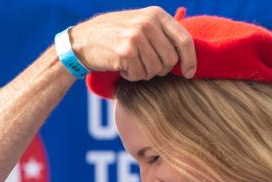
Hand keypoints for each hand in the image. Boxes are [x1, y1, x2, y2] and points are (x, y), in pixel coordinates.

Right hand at [69, 7, 195, 79]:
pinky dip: (131, 76)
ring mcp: (137, 36)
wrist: (81, 41)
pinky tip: (121, 66)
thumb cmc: (114, 35)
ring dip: (143, 73)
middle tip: (145, 66)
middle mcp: (148, 23)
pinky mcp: (126, 52)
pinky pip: (139, 75)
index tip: (189, 73)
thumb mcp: (140, 23)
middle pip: (171, 60)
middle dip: (160, 70)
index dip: (190, 60)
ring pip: (155, 70)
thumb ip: (162, 33)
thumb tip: (188, 55)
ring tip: (130, 63)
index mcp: (156, 14)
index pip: (184, 40)